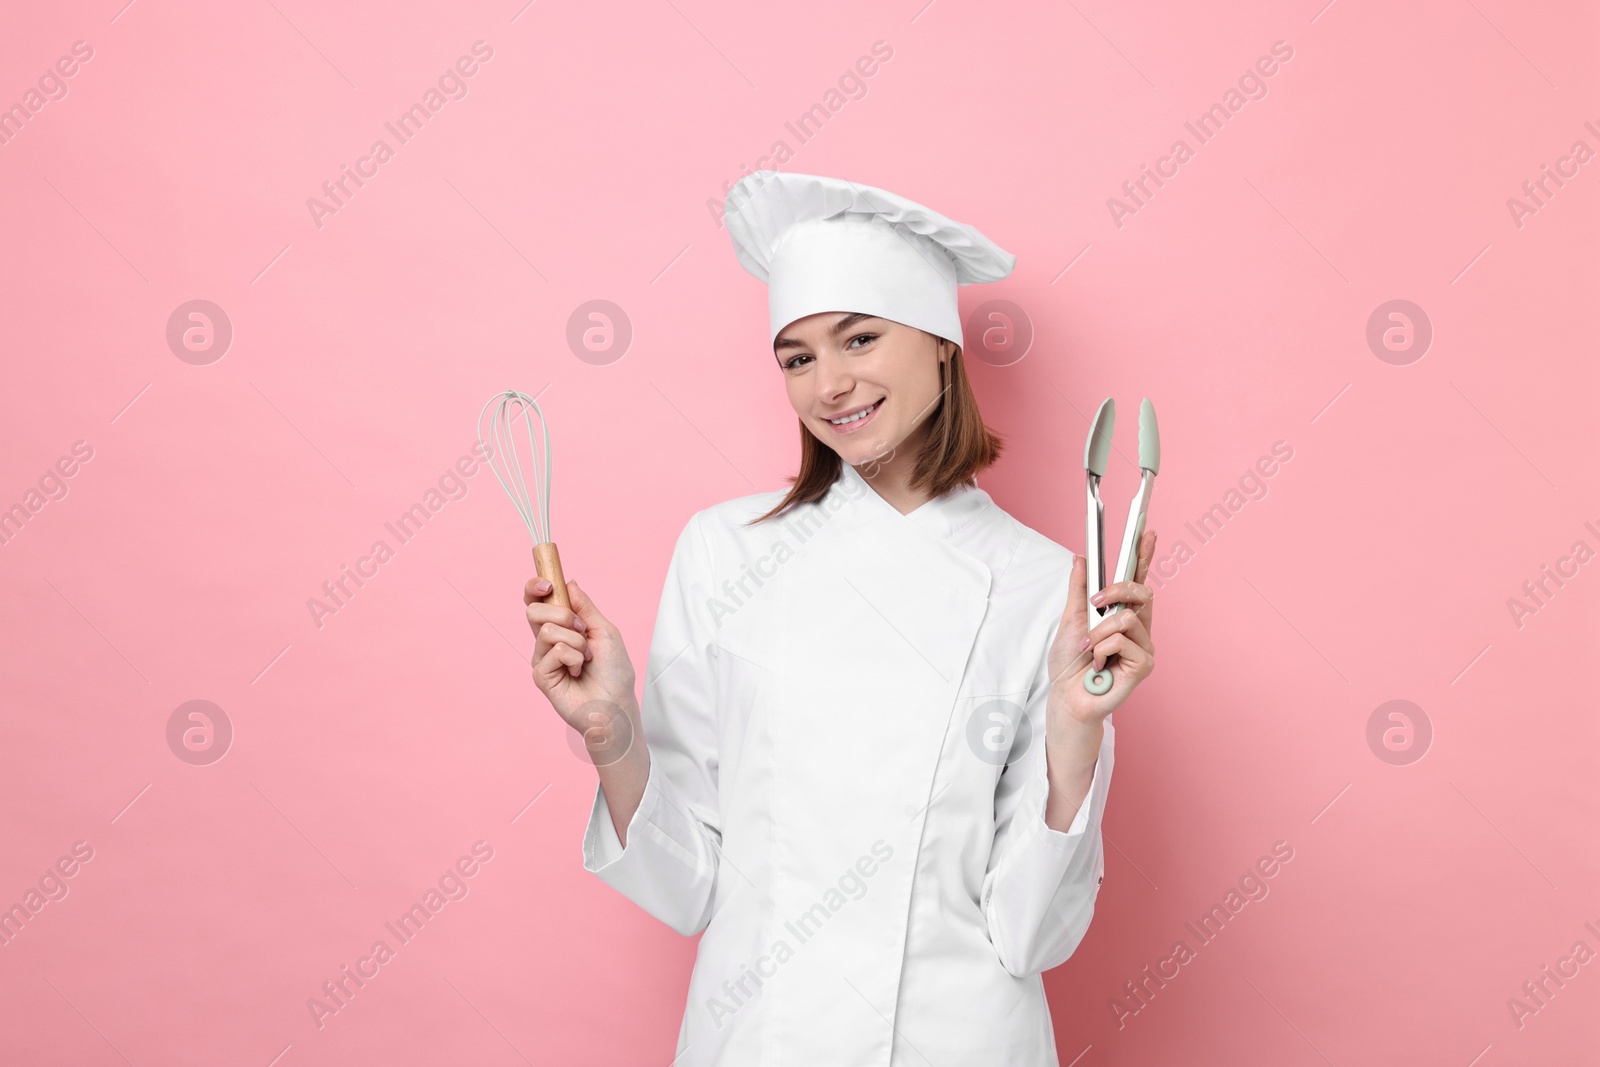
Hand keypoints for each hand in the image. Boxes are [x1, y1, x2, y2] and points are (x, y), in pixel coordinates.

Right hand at [525, 577, 638, 747]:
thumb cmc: (614, 671)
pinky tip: (577, 673)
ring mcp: (542, 658)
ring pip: (547, 630)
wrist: (615, 703)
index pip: (537, 601)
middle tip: (582, 631)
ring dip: (577, 642)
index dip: (535, 587)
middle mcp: (548, 640)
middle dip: (564, 615)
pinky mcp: (540, 675)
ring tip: (586, 659)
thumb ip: (585, 606)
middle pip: (534, 610)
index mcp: (562, 626)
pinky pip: (554, 651)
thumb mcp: (604, 630)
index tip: (547, 584)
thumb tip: (568, 582)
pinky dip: (574, 659)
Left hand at [1046, 530, 1157, 726]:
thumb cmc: (1069, 663)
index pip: (1138, 580)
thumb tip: (1081, 558)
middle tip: (1095, 601)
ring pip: (1129, 617)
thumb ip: (1080, 589)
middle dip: (1117, 590)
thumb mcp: (1071, 619)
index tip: (1147, 532)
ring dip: (1100, 631)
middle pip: (1142, 592)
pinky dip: (1103, 648)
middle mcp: (1138, 628)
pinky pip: (1124, 640)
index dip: (1144, 556)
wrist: (1066, 696)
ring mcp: (1144, 646)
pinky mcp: (1145, 664)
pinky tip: (1099, 663)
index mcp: (1122, 614)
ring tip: (1090, 648)